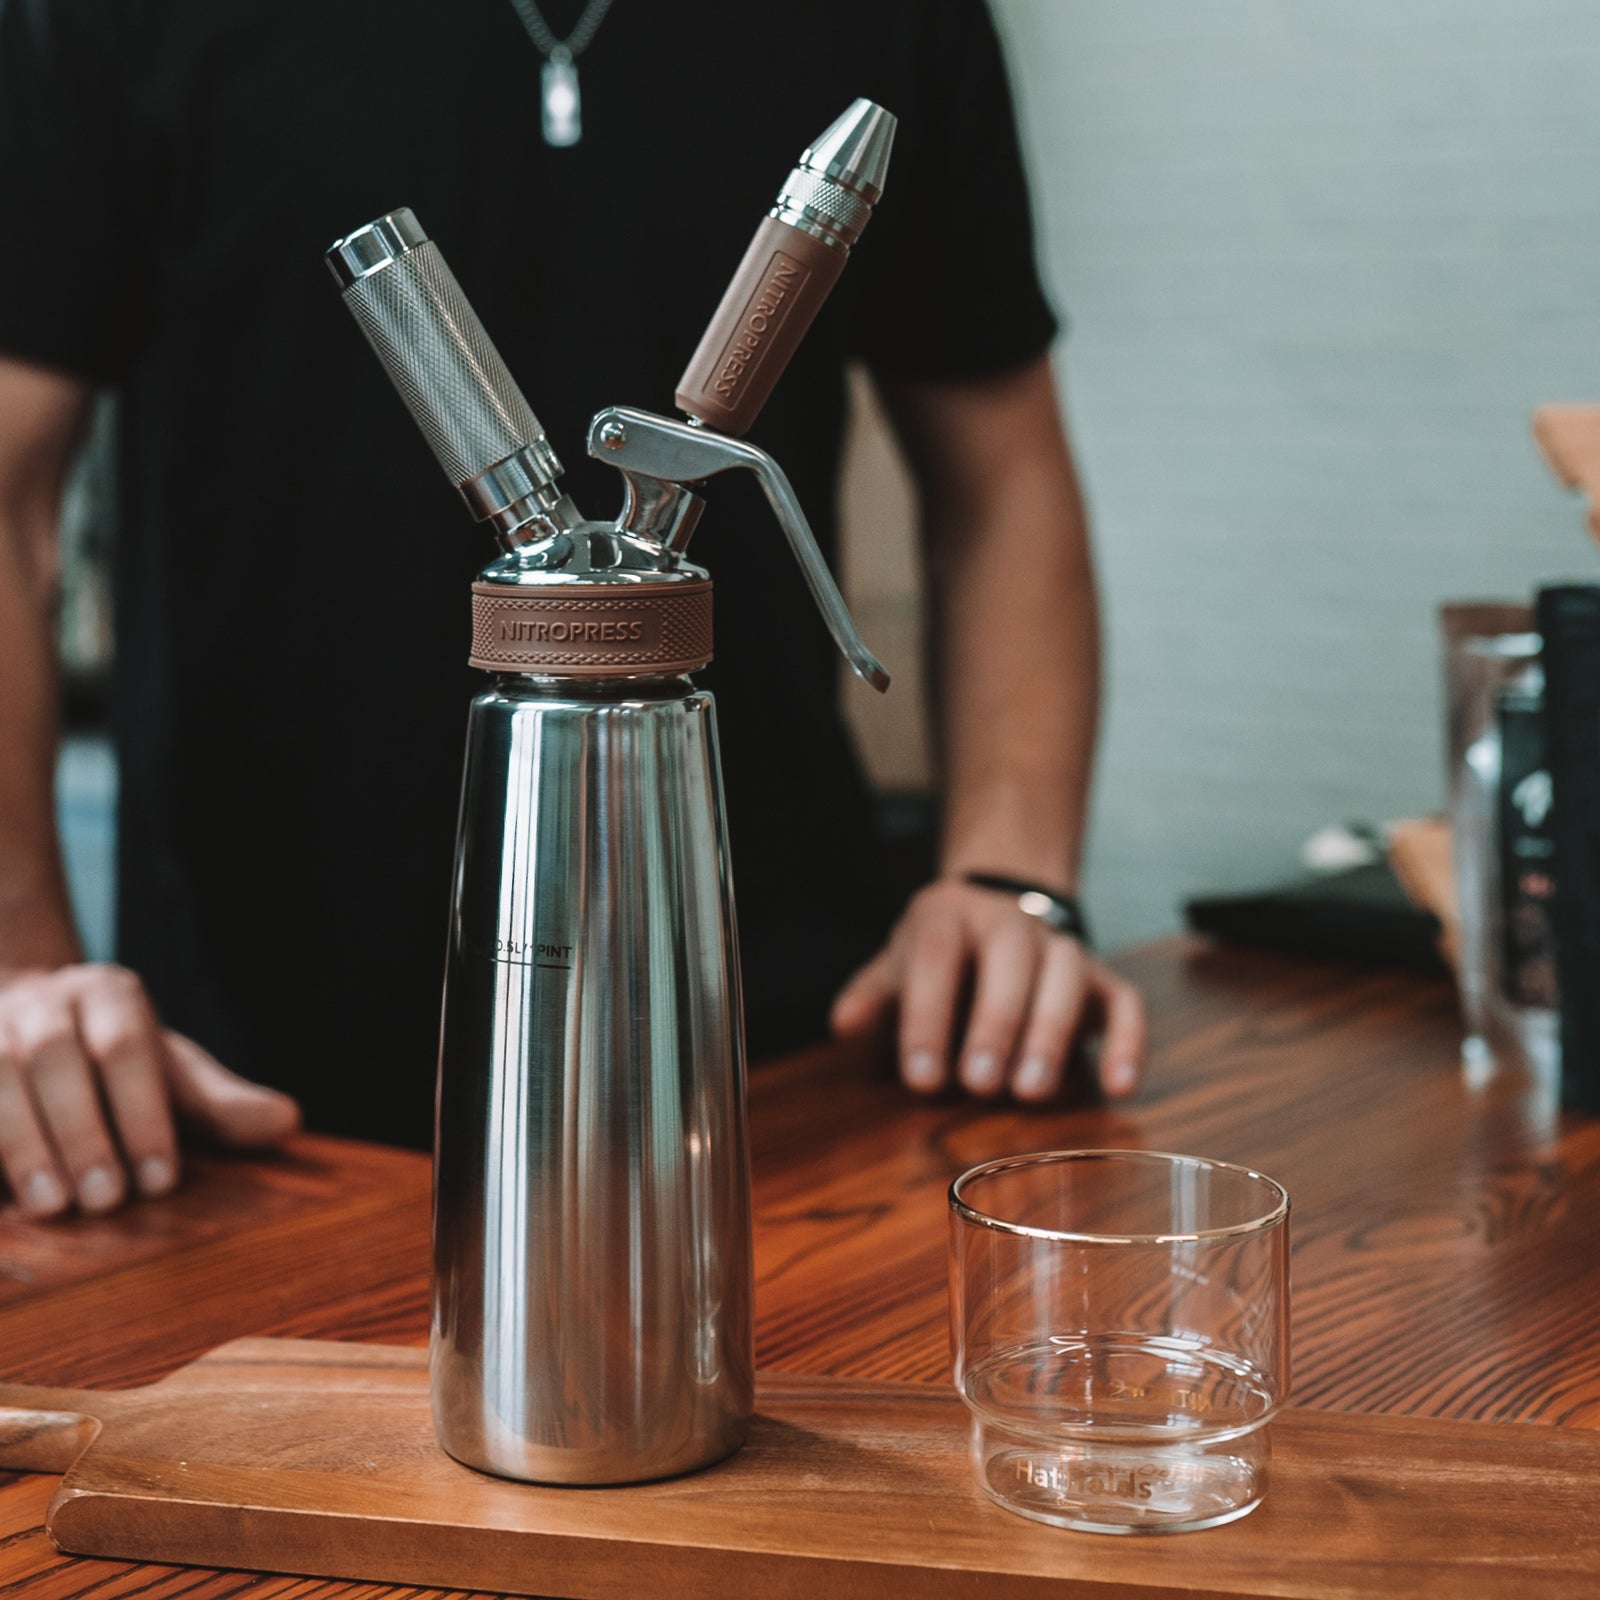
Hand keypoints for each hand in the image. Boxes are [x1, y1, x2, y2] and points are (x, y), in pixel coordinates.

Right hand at [0, 964, 299, 1218]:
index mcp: (110, 994)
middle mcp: (44, 1001)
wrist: (28, 1016)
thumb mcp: (172, 1072)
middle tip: (107, 1200)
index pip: (127, 1049)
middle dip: (82, 1132)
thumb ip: (222, 1102)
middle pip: (55, 1059)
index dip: (143, 1115)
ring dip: (22, 1143)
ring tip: (54, 1207)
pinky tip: (1, 1197)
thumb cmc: (117, 1059)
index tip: (160, 1181)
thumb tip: (289, 1123)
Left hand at [830, 879, 1145, 1102]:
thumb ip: (873, 995)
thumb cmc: (940, 953)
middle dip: (995, 1023)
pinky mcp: (1102, 979)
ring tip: (1030, 1093)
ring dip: (1051, 1032)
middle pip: (1010, 958)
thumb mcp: (897, 965)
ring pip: (1067, 974)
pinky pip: (1126, 1003)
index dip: (927, 1015)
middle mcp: (1010, 923)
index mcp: (949, 916)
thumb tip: (842, 1024)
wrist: (997, 909)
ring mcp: (1061, 948)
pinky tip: (1118, 1088)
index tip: (920, 1078)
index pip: (936, 954)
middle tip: (979, 1085)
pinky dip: (1129, 1043)